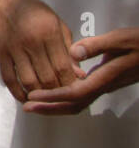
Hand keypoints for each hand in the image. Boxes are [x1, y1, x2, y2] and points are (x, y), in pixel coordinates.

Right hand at [0, 0, 85, 103]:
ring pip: (29, 81)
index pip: (62, 67)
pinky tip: (25, 98)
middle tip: (62, 97)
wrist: (7, 0)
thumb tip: (80, 74)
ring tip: (46, 99)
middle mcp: (32, 42)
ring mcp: (14, 48)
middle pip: (47, 77)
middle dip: (56, 92)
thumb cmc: (38, 13)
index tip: (75, 91)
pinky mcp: (1, 53)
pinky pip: (9, 78)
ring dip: (39, 95)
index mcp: (49, 33)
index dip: (70, 83)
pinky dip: (17, 92)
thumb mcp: (59, 25)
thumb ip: (70, 49)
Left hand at [24, 28, 138, 114]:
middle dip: (50, 107)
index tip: (34, 96)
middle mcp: (104, 86)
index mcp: (105, 77)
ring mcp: (105, 86)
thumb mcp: (119, 39)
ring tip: (35, 103)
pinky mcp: (105, 83)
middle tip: (27, 107)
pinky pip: (82, 96)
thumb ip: (96, 45)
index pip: (75, 93)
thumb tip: (74, 52)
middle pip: (74, 104)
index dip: (53, 96)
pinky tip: (53, 93)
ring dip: (56, 105)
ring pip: (78, 103)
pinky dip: (65, 98)